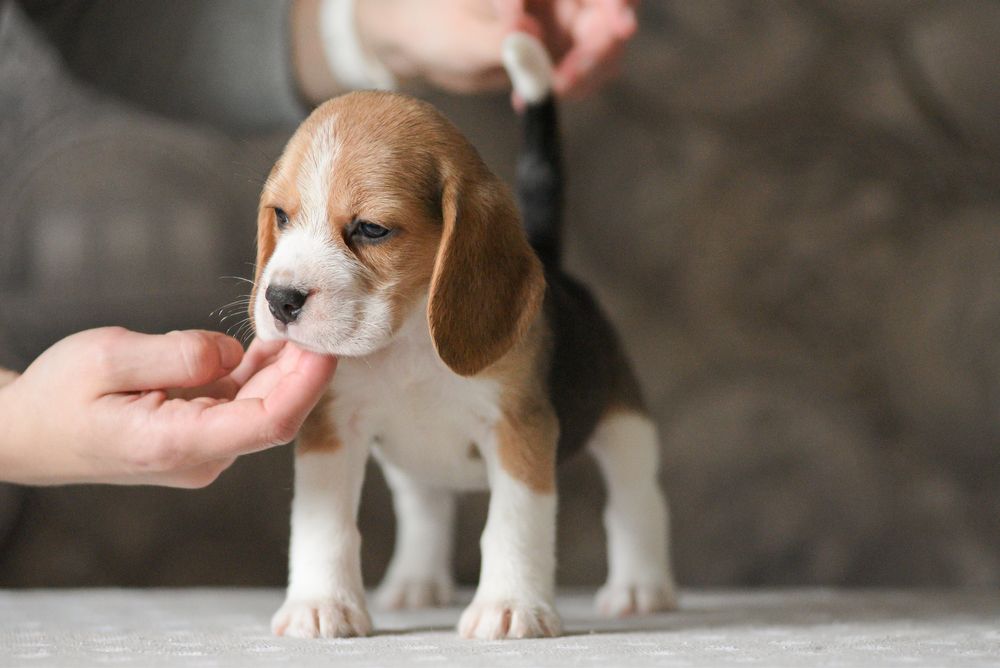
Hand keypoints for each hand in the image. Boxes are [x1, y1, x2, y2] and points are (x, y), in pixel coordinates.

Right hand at [0, 328, 335, 486]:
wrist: (26, 433)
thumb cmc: (57, 396)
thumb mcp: (106, 357)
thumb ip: (176, 353)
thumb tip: (231, 352)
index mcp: (178, 443)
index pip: (269, 421)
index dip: (307, 385)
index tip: (327, 346)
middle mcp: (200, 455)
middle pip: (274, 412)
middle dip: (305, 369)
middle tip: (325, 320)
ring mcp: (203, 448)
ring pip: (261, 406)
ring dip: (285, 368)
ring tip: (304, 324)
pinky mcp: (200, 433)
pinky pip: (241, 402)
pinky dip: (260, 372)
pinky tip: (274, 342)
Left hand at [354, 0, 636, 95]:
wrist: (421, 46)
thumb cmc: (434, 26)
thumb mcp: (462, 35)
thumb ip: (499, 37)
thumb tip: (529, 34)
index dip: (616, 4)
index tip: (618, 28)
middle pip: (608, 16)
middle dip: (597, 51)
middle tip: (564, 83)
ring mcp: (562, 20)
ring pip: (603, 48)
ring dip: (584, 77)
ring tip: (542, 93)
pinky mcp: (561, 50)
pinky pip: (584, 72)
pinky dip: (567, 89)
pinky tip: (527, 98)